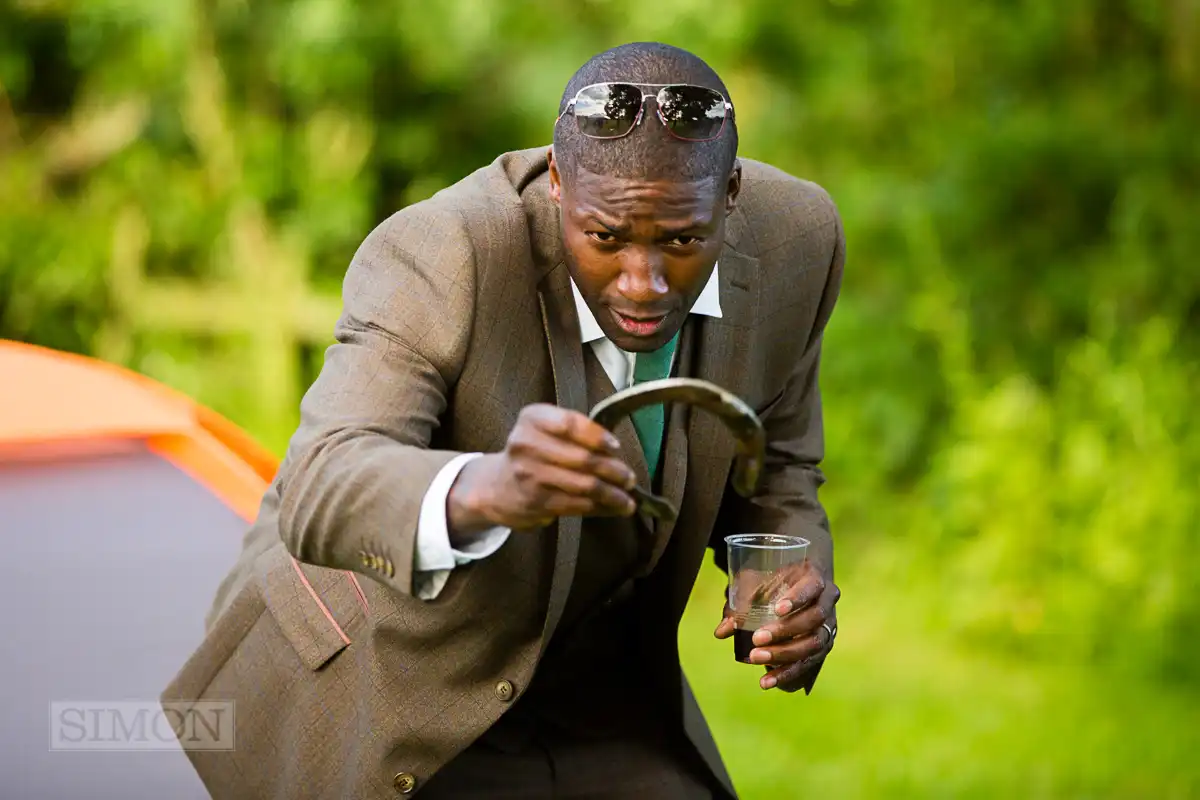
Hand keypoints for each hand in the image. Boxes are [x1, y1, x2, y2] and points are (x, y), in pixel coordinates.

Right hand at [447, 403, 637, 536]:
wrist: (497, 485)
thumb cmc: (532, 452)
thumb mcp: (544, 427)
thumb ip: (573, 430)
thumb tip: (614, 451)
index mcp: (532, 419)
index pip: (571, 424)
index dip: (598, 436)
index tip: (616, 447)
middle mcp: (527, 444)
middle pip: (582, 459)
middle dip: (613, 471)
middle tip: (629, 478)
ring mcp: (530, 475)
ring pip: (584, 486)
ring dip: (612, 494)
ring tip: (627, 499)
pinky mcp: (536, 502)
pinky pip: (577, 505)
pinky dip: (600, 508)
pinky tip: (613, 508)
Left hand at [714, 560, 839, 692]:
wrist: (787, 589)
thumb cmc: (770, 582)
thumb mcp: (752, 584)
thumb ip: (739, 604)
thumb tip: (722, 631)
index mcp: (814, 577)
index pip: (812, 587)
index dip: (797, 599)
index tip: (777, 609)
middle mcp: (827, 602)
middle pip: (814, 619)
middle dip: (785, 631)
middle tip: (757, 639)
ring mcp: (828, 626)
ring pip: (814, 644)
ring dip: (784, 654)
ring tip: (757, 659)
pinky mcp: (822, 647)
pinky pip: (808, 664)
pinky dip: (786, 673)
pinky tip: (767, 681)